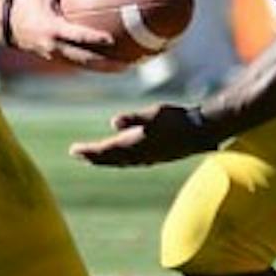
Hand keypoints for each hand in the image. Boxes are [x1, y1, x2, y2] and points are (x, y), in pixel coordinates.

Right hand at [8, 0, 122, 69]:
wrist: (7, 26)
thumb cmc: (28, 3)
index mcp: (54, 28)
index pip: (77, 35)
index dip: (94, 38)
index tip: (112, 39)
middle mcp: (56, 46)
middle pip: (84, 59)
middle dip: (106, 64)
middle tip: (127, 65)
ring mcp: (56, 56)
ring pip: (84, 66)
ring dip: (104, 69)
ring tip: (125, 68)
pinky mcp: (56, 60)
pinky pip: (79, 65)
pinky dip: (95, 66)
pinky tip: (110, 64)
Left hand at [70, 102, 217, 167]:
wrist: (201, 131)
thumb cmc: (177, 119)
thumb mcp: (154, 113)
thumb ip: (134, 118)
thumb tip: (113, 121)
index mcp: (135, 145)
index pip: (105, 150)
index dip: (88, 151)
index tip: (73, 150)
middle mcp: (138, 155)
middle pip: (110, 159)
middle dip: (93, 157)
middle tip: (76, 153)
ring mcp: (147, 158)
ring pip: (120, 161)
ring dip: (105, 160)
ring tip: (92, 158)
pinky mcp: (155, 156)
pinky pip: (130, 161)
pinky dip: (119, 159)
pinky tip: (120, 157)